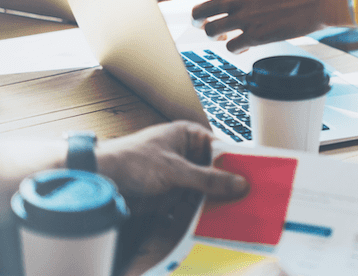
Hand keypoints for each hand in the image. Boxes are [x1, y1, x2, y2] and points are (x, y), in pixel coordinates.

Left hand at [98, 121, 248, 213]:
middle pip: (216, 172)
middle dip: (229, 186)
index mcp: (189, 136)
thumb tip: (239, 182)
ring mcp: (179, 175)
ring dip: (217, 202)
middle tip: (252, 200)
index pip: (222, 149)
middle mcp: (186, 154)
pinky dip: (202, 212)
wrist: (100, 180)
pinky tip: (215, 221)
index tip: (257, 179)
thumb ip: (207, 178)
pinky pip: (193, 204)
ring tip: (239, 214)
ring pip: (206, 190)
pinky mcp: (171, 195)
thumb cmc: (132, 161)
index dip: (239, 164)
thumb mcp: (174, 169)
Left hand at [155, 0, 353, 52]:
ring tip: (229, 31)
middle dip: (198, 19)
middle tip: (205, 21)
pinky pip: (232, 46)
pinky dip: (236, 47)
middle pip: (198, 13)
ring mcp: (244, 17)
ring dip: (216, 33)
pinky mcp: (256, 35)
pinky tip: (246, 42)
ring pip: (211, 31)